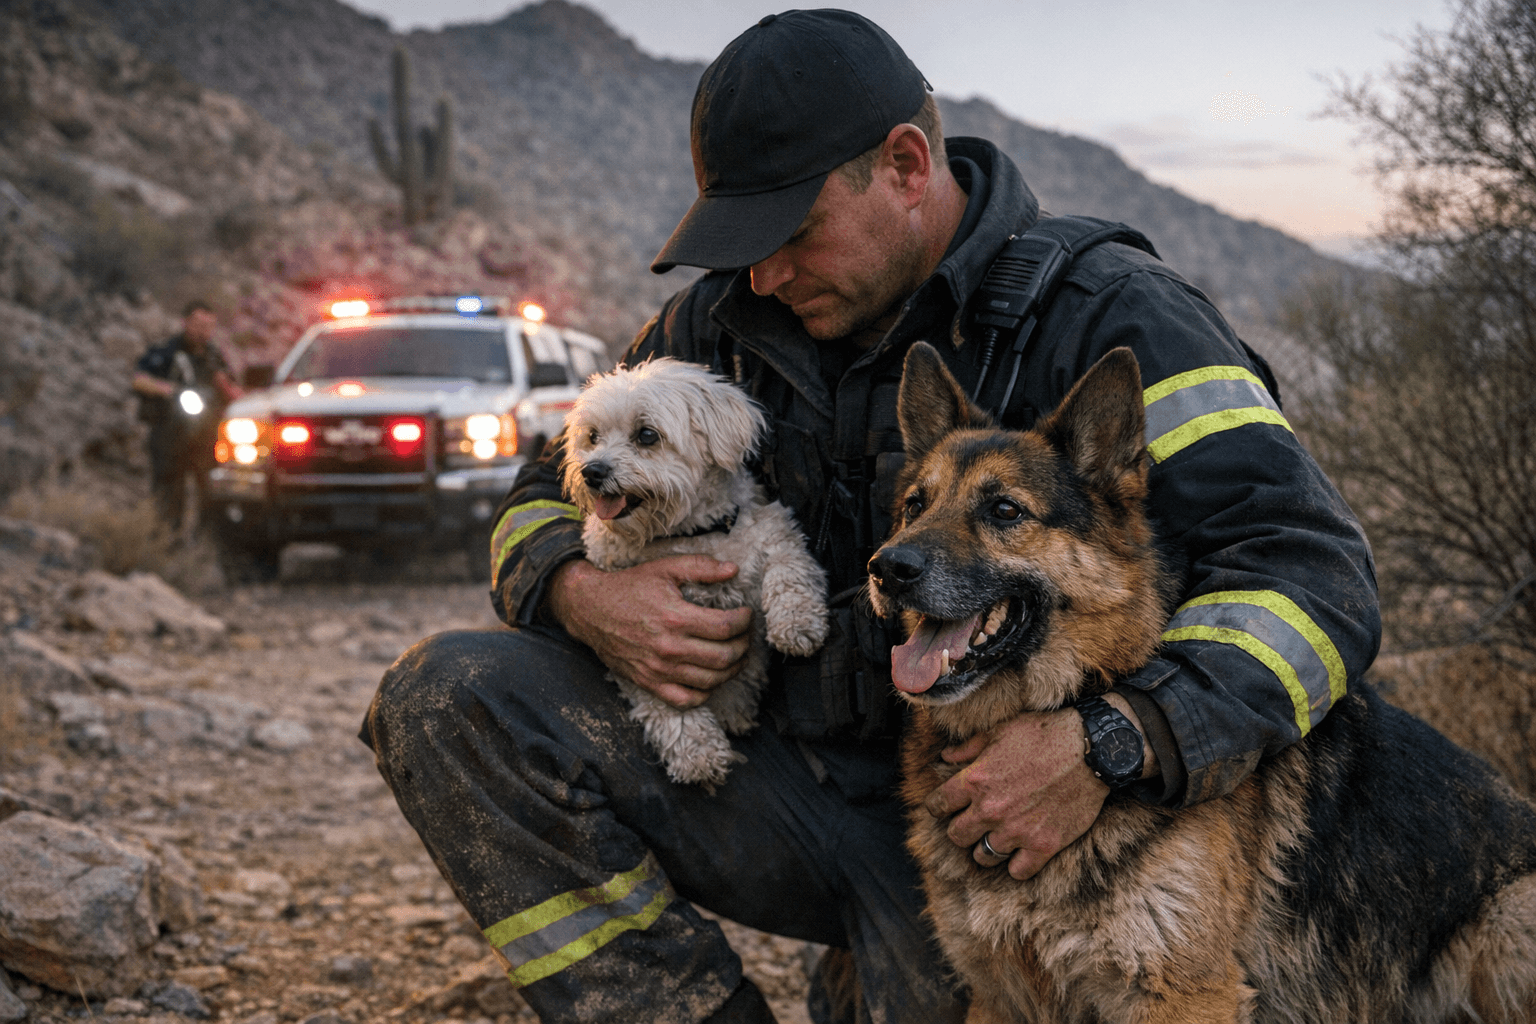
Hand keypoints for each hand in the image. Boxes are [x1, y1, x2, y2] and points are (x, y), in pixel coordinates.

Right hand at [547, 556, 752, 708]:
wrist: (590, 609)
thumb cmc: (629, 587)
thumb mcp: (664, 569)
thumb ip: (700, 567)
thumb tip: (732, 570)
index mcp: (675, 617)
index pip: (725, 627)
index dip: (743, 622)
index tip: (746, 615)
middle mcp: (668, 648)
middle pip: (723, 657)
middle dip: (743, 646)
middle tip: (744, 635)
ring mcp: (658, 670)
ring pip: (710, 681)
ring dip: (731, 670)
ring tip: (735, 655)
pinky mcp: (649, 683)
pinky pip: (686, 700)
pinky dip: (705, 693)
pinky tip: (711, 678)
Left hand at [924, 705, 1112, 879]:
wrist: (1090, 749)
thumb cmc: (1044, 733)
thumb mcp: (999, 731)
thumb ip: (968, 748)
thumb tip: (945, 756)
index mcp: (975, 781)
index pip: (938, 805)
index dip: (937, 806)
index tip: (944, 806)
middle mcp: (991, 810)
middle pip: (956, 836)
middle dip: (960, 829)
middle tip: (970, 823)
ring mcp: (1017, 831)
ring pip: (984, 857)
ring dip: (985, 848)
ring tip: (995, 838)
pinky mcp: (1044, 845)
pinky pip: (1019, 871)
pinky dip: (1017, 865)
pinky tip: (1020, 853)